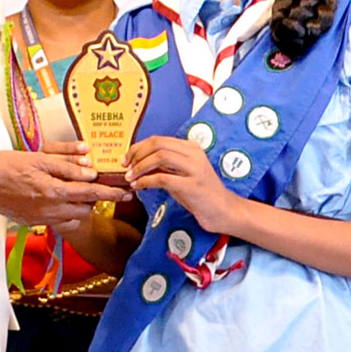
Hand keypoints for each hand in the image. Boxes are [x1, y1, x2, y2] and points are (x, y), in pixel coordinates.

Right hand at [0, 149, 121, 231]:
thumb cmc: (5, 165)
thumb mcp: (38, 158)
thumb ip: (66, 166)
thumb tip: (90, 170)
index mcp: (53, 191)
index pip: (91, 192)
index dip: (112, 192)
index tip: (128, 192)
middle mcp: (49, 209)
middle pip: (85, 209)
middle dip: (95, 199)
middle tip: (98, 186)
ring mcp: (40, 218)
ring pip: (73, 218)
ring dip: (80, 206)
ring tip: (78, 192)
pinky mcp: (32, 222)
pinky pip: (58, 222)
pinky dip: (66, 214)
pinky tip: (61, 202)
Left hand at [122, 135, 238, 234]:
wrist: (224, 211)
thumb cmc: (201, 195)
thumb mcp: (181, 176)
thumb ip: (164, 167)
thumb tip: (138, 164)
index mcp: (191, 148)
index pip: (158, 139)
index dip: (138, 147)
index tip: (127, 159)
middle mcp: (194, 154)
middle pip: (157, 144)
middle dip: (136, 154)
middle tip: (126, 168)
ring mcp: (195, 169)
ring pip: (159, 157)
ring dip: (140, 167)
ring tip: (130, 178)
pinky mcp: (192, 186)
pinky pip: (162, 178)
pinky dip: (145, 181)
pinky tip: (139, 187)